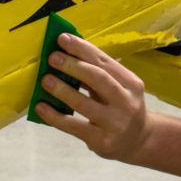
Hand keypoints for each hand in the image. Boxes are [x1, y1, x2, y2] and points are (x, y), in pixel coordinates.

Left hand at [35, 33, 152, 162]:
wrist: (139, 141)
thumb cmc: (122, 108)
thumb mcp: (120, 89)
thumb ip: (99, 75)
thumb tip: (66, 56)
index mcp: (131, 83)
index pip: (105, 62)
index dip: (82, 49)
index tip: (62, 39)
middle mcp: (126, 102)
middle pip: (98, 78)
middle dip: (73, 65)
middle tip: (52, 57)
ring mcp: (114, 123)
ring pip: (84, 103)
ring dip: (61, 89)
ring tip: (45, 79)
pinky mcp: (101, 141)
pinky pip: (73, 126)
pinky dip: (54, 116)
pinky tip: (41, 107)